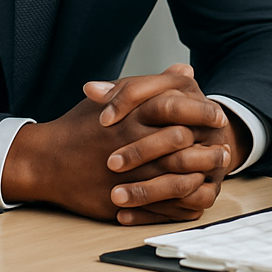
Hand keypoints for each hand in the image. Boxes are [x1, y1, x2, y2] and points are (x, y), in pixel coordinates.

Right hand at [1, 65, 228, 221]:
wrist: (46, 160)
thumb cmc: (82, 125)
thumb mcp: (115, 97)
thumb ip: (152, 84)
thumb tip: (186, 69)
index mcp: (129, 115)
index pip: (173, 107)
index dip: (200, 111)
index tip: (218, 115)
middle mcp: (129, 142)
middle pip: (180, 142)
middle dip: (207, 144)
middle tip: (225, 145)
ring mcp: (126, 172)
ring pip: (174, 173)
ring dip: (201, 170)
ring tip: (217, 166)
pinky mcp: (122, 197)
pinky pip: (161, 201)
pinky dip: (182, 197)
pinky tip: (197, 190)